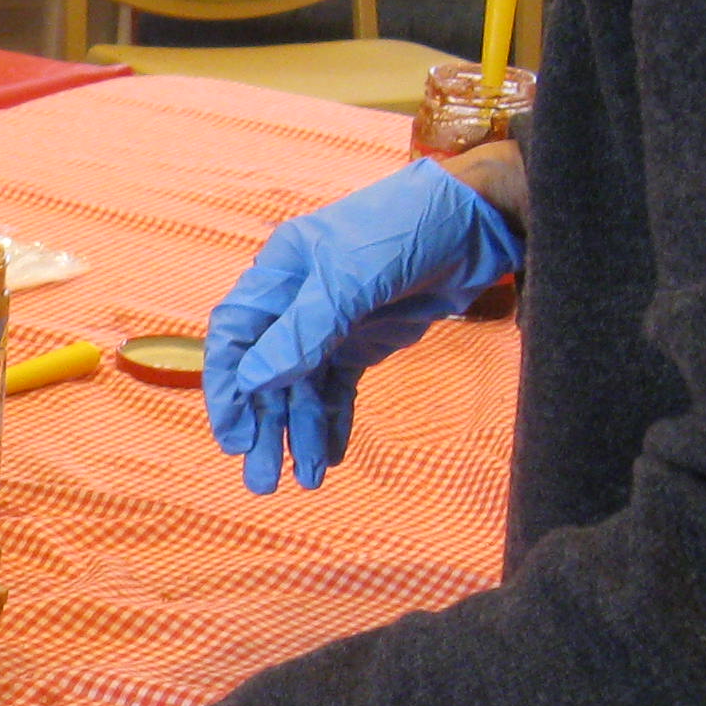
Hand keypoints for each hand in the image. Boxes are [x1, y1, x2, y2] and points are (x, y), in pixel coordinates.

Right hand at [201, 158, 520, 492]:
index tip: (233, 438)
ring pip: (301, 388)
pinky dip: (332, 422)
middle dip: (264, 426)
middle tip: (262, 480)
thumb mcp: (349, 278)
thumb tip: (254, 380)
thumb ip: (302, 331)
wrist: (477, 222)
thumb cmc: (406, 228)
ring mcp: (330, 324)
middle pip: (265, 373)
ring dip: (299, 433)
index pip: (235, 337)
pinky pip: (338, 389)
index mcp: (278, 274)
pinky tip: (328, 456)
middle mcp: (296, 302)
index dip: (228, 390)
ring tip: (305, 482)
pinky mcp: (363, 342)